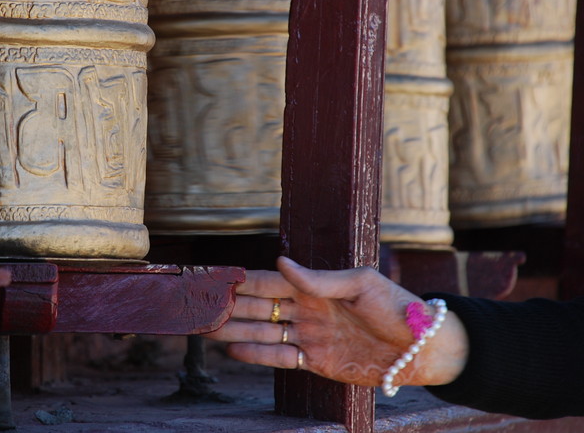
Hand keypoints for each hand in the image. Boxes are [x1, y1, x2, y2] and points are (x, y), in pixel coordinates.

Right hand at [205, 256, 468, 388]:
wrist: (425, 348)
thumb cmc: (397, 307)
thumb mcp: (361, 283)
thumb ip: (319, 278)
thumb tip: (281, 261)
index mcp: (315, 287)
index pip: (268, 282)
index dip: (240, 281)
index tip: (214, 278)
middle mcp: (306, 310)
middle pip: (259, 308)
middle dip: (229, 306)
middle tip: (199, 306)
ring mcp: (310, 336)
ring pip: (263, 332)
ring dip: (235, 330)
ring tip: (206, 329)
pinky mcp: (317, 361)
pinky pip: (281, 358)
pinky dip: (257, 354)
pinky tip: (233, 350)